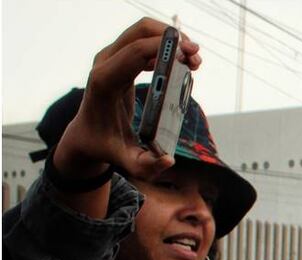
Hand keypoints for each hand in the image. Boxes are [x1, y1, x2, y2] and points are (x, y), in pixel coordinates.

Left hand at [52, 18, 201, 181]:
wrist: (85, 136)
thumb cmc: (107, 146)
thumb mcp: (126, 161)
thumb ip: (147, 166)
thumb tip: (169, 160)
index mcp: (105, 83)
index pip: (135, 52)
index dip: (165, 49)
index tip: (190, 58)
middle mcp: (104, 63)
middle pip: (140, 32)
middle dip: (172, 39)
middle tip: (196, 57)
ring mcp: (109, 57)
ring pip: (142, 30)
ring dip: (170, 38)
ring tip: (192, 60)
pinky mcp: (116, 58)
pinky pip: (142, 39)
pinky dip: (164, 44)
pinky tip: (180, 62)